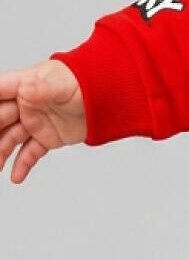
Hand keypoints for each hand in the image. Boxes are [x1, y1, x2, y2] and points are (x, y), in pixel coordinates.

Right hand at [0, 59, 86, 182]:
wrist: (107, 98)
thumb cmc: (85, 82)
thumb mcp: (63, 84)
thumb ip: (43, 88)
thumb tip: (26, 89)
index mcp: (24, 85)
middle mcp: (26, 105)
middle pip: (0, 119)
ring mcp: (35, 122)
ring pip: (11, 139)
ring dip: (2, 153)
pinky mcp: (47, 138)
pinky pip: (31, 153)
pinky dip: (23, 165)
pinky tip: (15, 177)